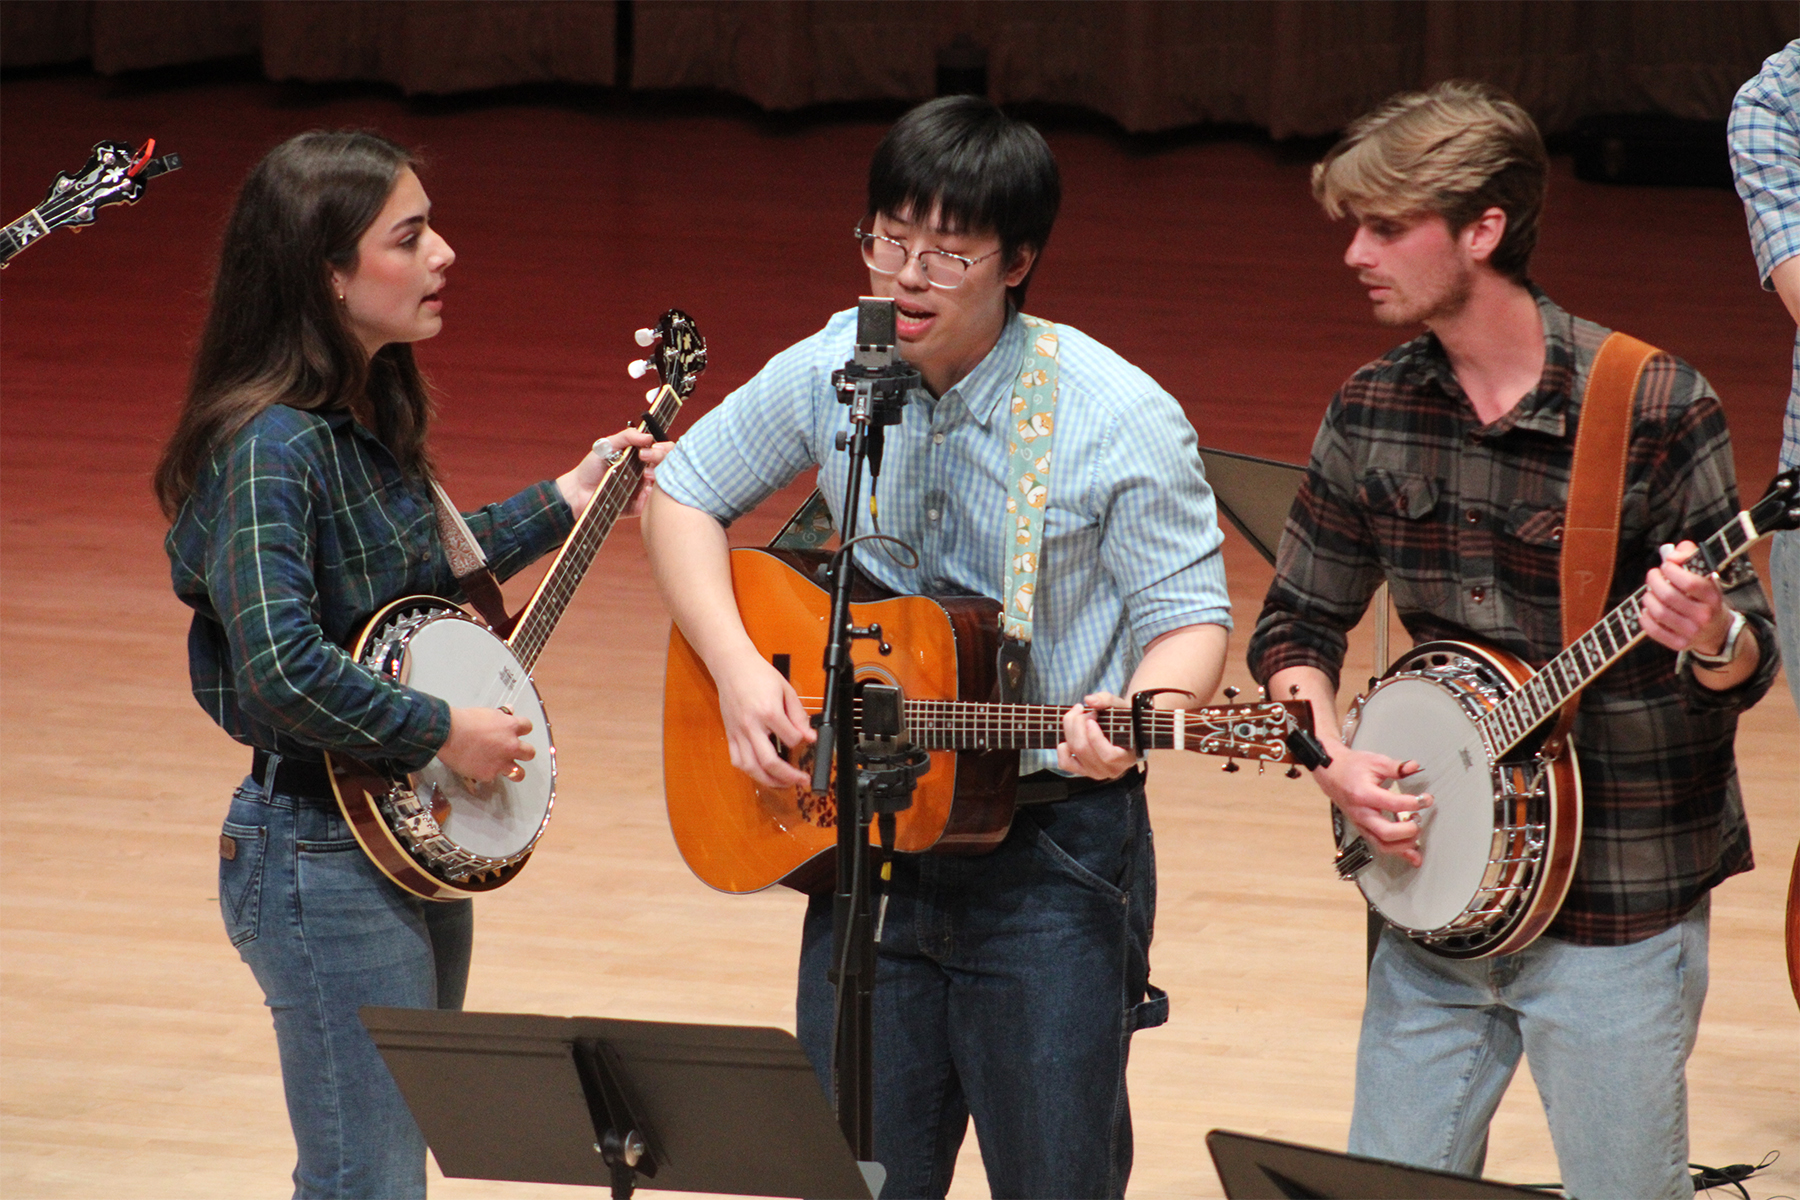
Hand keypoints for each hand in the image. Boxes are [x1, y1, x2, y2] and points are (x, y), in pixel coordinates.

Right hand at [439, 706, 534, 783]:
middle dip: (524, 752)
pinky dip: (487, 772)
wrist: (448, 734)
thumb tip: (509, 710)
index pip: (528, 727)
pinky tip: (478, 767)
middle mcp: (511, 746)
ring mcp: (501, 762)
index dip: (522, 729)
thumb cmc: (465, 719)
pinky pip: (492, 776)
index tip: (516, 731)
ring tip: (508, 770)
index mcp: (511, 727)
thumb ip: (501, 715)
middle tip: (513, 752)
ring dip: (515, 771)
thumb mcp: (487, 713)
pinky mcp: (488, 774)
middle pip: (530, 753)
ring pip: (518, 773)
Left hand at [556, 428, 674, 516]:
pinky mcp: (639, 507)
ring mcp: (644, 491)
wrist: (577, 491)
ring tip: (645, 475)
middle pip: (669, 467)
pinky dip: (652, 495)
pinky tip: (645, 489)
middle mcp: (647, 474)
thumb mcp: (607, 445)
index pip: (664, 452)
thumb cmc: (591, 468)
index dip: (664, 449)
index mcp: (642, 460)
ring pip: (665, 485)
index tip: (653, 447)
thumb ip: (626, 437)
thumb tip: (648, 436)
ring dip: (659, 477)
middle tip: (646, 458)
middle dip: (662, 460)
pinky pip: (653, 503)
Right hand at [714, 649, 815, 788]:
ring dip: (768, 780)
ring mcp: (738, 732)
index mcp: (768, 712)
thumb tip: (809, 736)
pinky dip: (750, 771)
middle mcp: (751, 726)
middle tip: (801, 780)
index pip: (790, 739)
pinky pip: (737, 760)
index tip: (806, 741)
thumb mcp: (786, 690)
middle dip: (788, 776)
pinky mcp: (730, 734)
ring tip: (783, 783)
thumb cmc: (759, 675)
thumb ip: (798, 715)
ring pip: (751, 767)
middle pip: (769, 762)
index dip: (801, 743)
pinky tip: (761, 772)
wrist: (732, 666)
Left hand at [1057, 692, 1138, 780]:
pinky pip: (1065, 763)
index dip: (1095, 737)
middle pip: (1085, 749)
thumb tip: (1089, 700)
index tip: (1091, 718)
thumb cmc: (1124, 719)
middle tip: (1082, 709)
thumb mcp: (1121, 707)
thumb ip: (1108, 700)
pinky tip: (1070, 735)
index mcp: (1127, 757)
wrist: (1122, 730)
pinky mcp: (1082, 771)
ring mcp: (1096, 772)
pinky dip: (1062, 748)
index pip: (1109, 755)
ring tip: (1077, 714)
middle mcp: (1112, 770)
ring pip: (1075, 752)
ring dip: (1071, 728)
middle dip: (1078, 724)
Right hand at [1313, 741, 1431, 867]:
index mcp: (1363, 794)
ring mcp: (1361, 824)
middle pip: (1386, 832)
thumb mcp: (1374, 761)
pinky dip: (1399, 852)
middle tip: (1419, 818)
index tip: (1426, 799)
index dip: (1414, 803)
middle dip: (1409, 830)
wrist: (1331, 774)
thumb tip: (1414, 767)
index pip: (1392, 804)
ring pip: (1383, 845)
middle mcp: (1361, 813)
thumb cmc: (1352, 767)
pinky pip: (1380, 846)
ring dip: (1405, 844)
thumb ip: (1396, 767)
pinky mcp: (1364, 829)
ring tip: (1416, 831)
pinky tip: (1414, 855)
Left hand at [1639, 541, 1728, 654]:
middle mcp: (1705, 616)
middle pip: (1669, 596)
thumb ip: (1690, 556)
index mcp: (1713, 597)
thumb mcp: (1706, 576)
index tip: (1666, 565)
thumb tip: (1670, 553)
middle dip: (1654, 581)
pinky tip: (1647, 610)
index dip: (1672, 570)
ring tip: (1649, 592)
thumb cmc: (1705, 598)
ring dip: (1648, 598)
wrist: (1717, 631)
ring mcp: (1692, 632)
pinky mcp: (1680, 644)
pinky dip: (1645, 618)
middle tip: (1652, 575)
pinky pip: (1654, 631)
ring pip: (1659, 613)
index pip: (1690, 583)